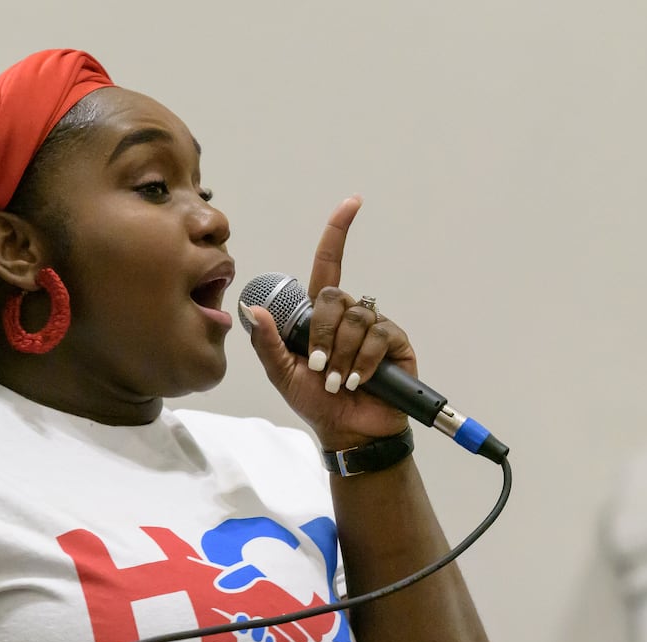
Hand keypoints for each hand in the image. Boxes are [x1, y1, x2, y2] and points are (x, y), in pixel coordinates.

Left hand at [246, 196, 415, 450]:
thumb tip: (251, 308)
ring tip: (339, 382)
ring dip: (341, 355)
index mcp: (322, 316)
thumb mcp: (282, 374)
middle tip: (318, 368)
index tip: (352, 204)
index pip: (329, 264)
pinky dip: (363, 361)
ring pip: (355, 320)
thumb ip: (267, 343)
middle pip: (335, 298)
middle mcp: (349, 315)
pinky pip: (377, 337)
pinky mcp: (395, 344)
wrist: (348, 432)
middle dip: (322, 334)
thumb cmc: (316, 402)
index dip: (338, 233)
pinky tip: (358, 381)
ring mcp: (374, 328)